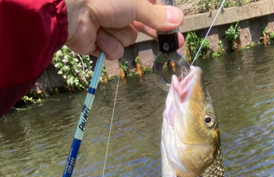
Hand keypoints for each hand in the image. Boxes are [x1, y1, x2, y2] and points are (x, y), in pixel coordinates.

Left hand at [65, 0, 183, 59]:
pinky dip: (107, 45)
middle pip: (141, 25)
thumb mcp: (135, 3)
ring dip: (119, 35)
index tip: (176, 26)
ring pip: (127, 39)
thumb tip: (178, 18)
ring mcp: (107, 25)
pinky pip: (113, 51)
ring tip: (106, 24)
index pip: (149, 6)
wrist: (70, 10)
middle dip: (152, 32)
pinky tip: (97, 36)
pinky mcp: (98, 42)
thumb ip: (156, 15)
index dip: (163, 17)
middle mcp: (116, 8)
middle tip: (172, 43)